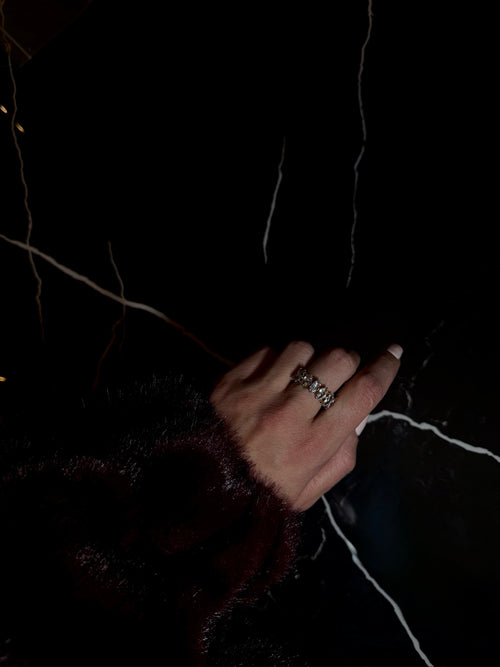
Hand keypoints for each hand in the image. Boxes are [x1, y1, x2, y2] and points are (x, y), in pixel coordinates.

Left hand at [210, 341, 401, 510]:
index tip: (393, 354)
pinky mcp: (231, 381)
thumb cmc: (259, 494)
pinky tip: (268, 382)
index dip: (385, 369)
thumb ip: (341, 458)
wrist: (199, 490)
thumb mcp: (308, 494)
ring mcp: (257, 394)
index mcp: (313, 445)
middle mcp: (289, 414)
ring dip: (307, 360)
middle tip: (336, 377)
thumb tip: (358, 420)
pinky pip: (266, 351)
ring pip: (302, 348)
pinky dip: (274, 361)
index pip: (363, 394)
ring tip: (297, 381)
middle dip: (345, 363)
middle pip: (337, 360)